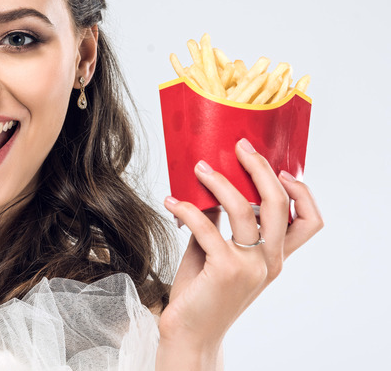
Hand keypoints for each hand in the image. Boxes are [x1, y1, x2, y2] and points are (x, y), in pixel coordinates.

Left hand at [158, 138, 322, 351]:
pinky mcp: (225, 270)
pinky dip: (186, 208)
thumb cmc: (202, 292)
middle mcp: (269, 261)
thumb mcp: (217, 253)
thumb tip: (212, 183)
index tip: (279, 168)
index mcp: (274, 257)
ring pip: (243, 209)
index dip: (301, 191)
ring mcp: (250, 266)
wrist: (189, 333)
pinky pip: (207, 226)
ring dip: (218, 182)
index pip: (309, 221)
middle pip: (278, 203)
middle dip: (259, 168)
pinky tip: (170, 202)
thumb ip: (220, 223)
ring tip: (198, 169)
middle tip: (239, 147)